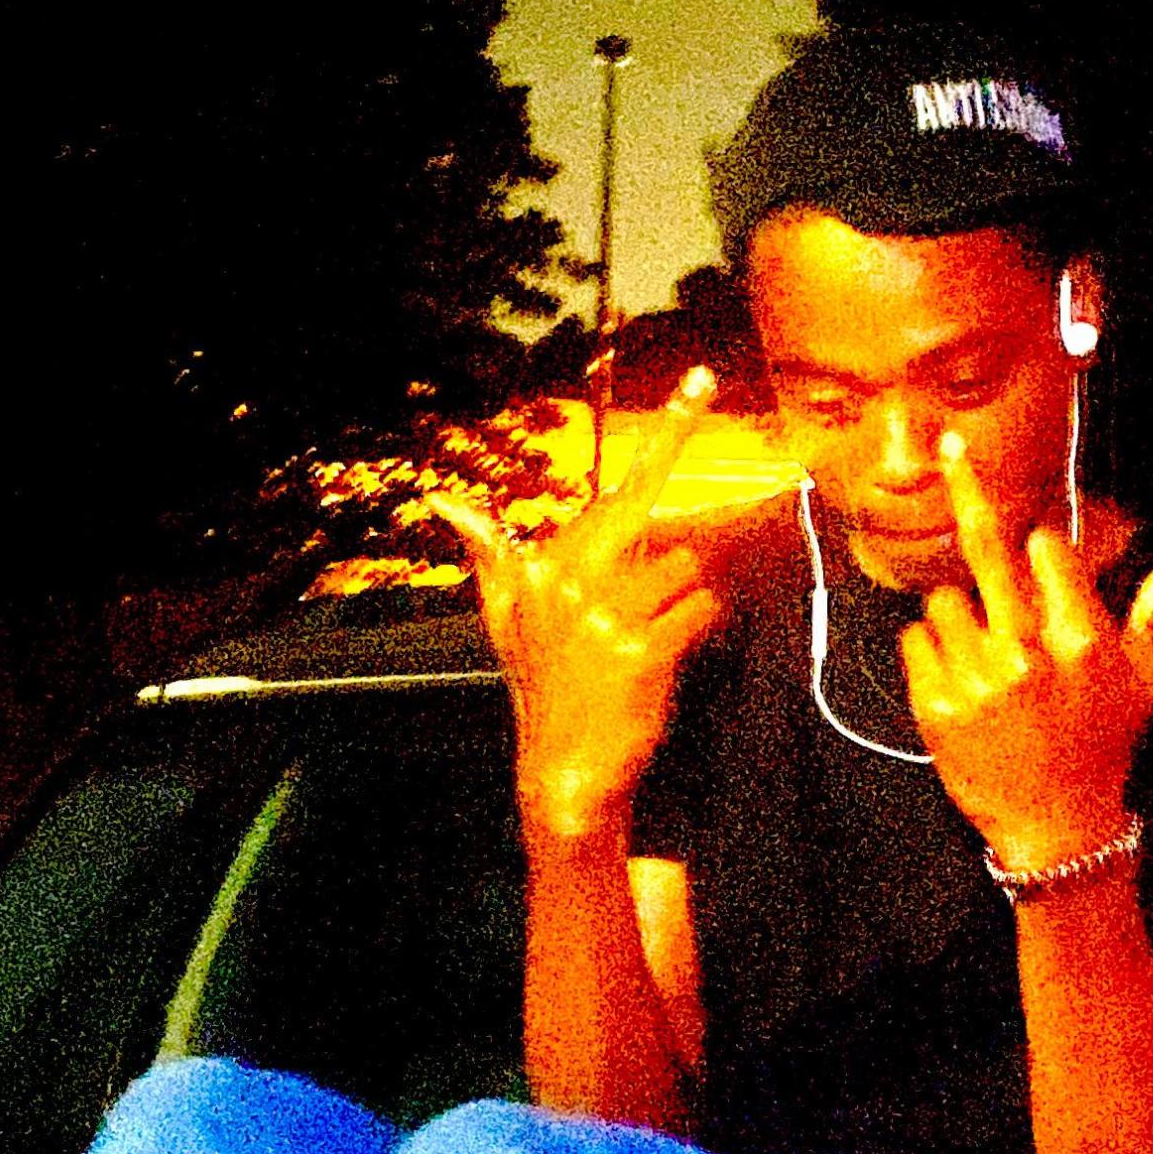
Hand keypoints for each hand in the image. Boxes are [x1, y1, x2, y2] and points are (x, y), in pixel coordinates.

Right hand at [431, 372, 727, 847]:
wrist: (564, 773)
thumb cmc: (543, 690)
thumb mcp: (504, 621)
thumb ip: (487, 555)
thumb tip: (443, 504)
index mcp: (542, 566)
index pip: (614, 491)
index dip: (667, 434)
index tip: (699, 380)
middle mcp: (569, 581)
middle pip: (648, 503)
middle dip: (681, 454)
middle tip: (709, 402)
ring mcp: (604, 615)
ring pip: (686, 566)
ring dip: (687, 595)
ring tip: (655, 633)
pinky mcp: (640, 651)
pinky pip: (700, 611)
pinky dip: (700, 626)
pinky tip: (674, 651)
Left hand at [897, 436, 1152, 876]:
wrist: (1055, 827)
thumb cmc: (1104, 743)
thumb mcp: (1146, 679)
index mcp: (1082, 641)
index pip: (1045, 548)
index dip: (1040, 550)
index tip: (1040, 559)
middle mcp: (1028, 655)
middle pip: (985, 547)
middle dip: (968, 486)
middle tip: (948, 441)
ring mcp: (977, 681)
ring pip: (944, 601)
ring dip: (961, 619)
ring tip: (989, 663)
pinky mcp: (935, 706)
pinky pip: (917, 640)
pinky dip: (932, 653)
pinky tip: (963, 685)